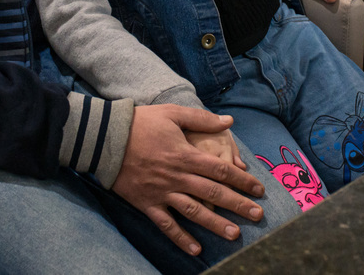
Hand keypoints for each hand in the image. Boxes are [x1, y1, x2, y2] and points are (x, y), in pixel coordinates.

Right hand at [112, 105, 265, 256]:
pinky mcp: (147, 203)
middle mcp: (177, 176)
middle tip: (258, 215)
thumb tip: (228, 121)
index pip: (220, 170)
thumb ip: (201, 119)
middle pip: (213, 193)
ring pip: (194, 211)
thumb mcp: (172, 113)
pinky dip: (181, 238)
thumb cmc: (140, 123)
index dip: (242, 179)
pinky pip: (166, 224)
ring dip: (215, 224)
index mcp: (185, 155)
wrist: (105, 138)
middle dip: (238, 204)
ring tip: (235, 234)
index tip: (258, 189)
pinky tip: (196, 250)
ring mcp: (162, 192)